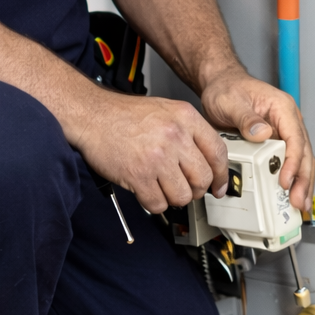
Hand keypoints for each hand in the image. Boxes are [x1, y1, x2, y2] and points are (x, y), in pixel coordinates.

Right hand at [73, 92, 229, 214]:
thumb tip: (208, 161)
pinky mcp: (139, 175)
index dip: (222, 175)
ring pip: (183, 196)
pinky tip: (147, 190)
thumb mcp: (166, 110)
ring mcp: (157, 157)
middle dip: (196, 189)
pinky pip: (158, 204)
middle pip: (203, 178)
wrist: (93, 115)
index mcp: (185, 117)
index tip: (219, 186)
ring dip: (174, 198)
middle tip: (185, 187)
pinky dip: (154, 203)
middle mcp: (175, 136)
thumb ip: (189, 132)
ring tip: (162, 186)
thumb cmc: (125, 114)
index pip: (218, 152)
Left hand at [198, 64, 314, 213]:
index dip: (293, 161)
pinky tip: (291, 195)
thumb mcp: (231, 101)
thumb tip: (263, 133)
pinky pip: (289, 163)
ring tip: (299, 206)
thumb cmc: (227, 89)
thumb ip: (245, 117)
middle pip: (304, 153)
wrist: (220, 84)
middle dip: (303, 179)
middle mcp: (289, 120)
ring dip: (302, 183)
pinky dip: (293, 180)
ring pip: (301, 161)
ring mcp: (285, 132)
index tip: (286, 180)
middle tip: (298, 202)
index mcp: (282, 108)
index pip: (295, 138)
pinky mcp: (277, 143)